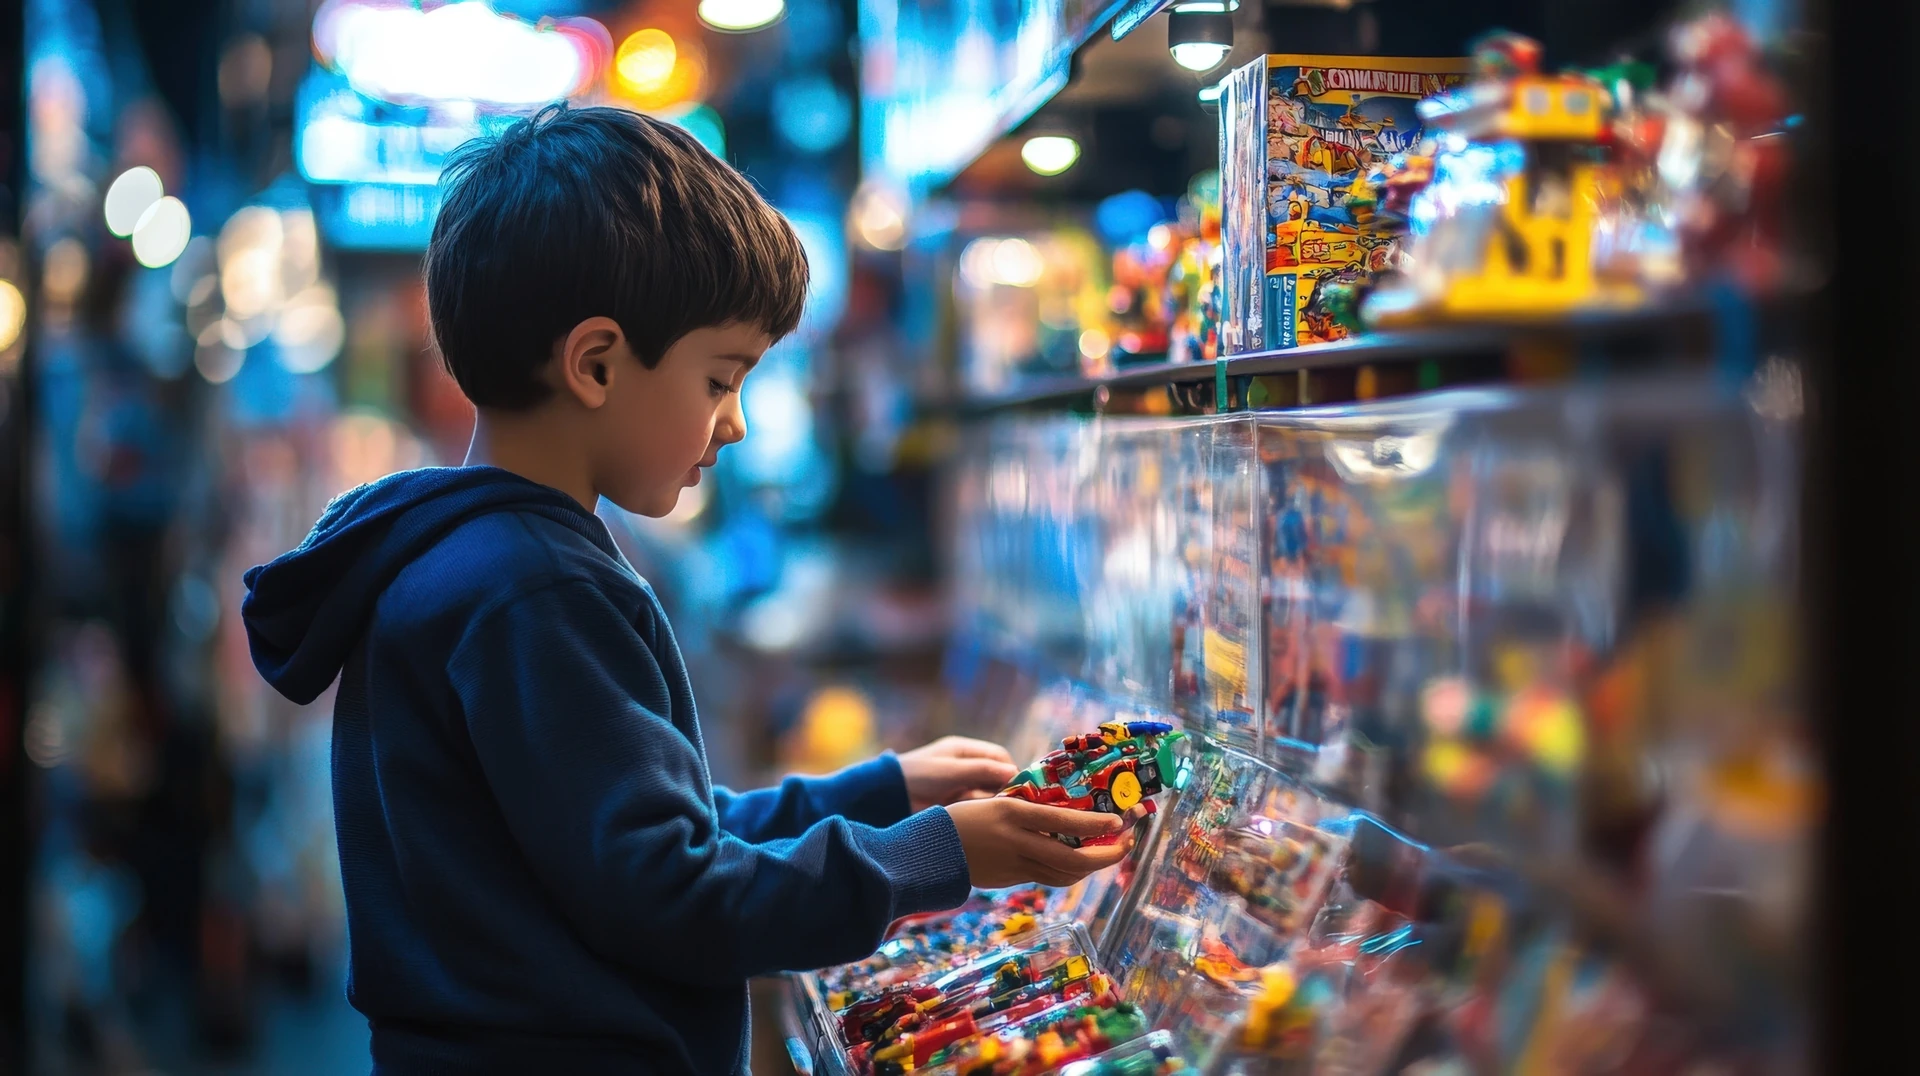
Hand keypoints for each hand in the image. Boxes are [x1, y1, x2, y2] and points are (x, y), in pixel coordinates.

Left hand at [898, 736, 1018, 811]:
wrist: (887, 797)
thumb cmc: (918, 775)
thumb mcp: (952, 771)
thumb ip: (982, 770)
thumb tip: (1015, 773)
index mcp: (964, 750)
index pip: (999, 756)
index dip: (1011, 770)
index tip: (1021, 787)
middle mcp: (965, 767)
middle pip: (996, 776)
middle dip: (1005, 789)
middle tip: (1013, 805)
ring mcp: (959, 786)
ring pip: (987, 793)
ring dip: (993, 802)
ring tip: (998, 814)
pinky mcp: (954, 804)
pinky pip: (975, 806)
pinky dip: (981, 812)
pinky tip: (984, 820)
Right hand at [946, 798, 1132, 888]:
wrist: (929, 853)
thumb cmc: (960, 819)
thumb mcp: (995, 804)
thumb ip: (1026, 811)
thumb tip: (1063, 811)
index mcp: (1012, 813)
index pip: (1064, 822)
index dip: (1096, 825)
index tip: (1118, 823)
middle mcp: (1017, 842)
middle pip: (1073, 859)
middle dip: (1106, 855)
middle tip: (1126, 844)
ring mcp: (1015, 866)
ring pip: (1065, 874)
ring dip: (1092, 866)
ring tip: (1108, 852)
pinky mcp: (1012, 880)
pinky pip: (1049, 877)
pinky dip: (1070, 871)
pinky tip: (1079, 861)